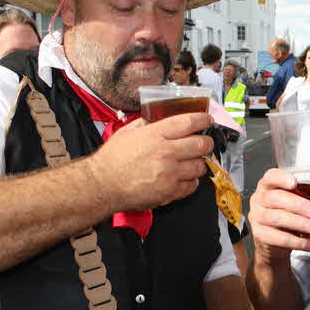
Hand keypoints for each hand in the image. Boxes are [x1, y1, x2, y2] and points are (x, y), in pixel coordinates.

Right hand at [87, 113, 213, 211]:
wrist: (102, 185)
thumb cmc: (112, 159)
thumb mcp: (127, 132)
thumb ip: (147, 123)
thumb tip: (161, 116)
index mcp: (155, 135)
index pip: (189, 122)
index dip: (203, 119)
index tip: (207, 119)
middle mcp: (166, 153)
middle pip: (202, 144)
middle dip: (206, 142)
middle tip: (204, 142)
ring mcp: (170, 174)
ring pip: (200, 166)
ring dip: (198, 163)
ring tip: (191, 161)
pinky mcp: (170, 192)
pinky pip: (192, 186)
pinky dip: (191, 181)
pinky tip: (183, 177)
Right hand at [248, 168, 309, 262]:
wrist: (274, 242)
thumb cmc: (288, 212)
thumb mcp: (299, 197)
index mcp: (268, 185)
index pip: (270, 176)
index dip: (281, 178)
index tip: (294, 182)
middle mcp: (259, 199)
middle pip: (274, 198)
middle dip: (297, 204)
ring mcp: (257, 217)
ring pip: (276, 218)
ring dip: (300, 223)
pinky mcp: (260, 235)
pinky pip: (279, 239)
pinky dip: (300, 242)